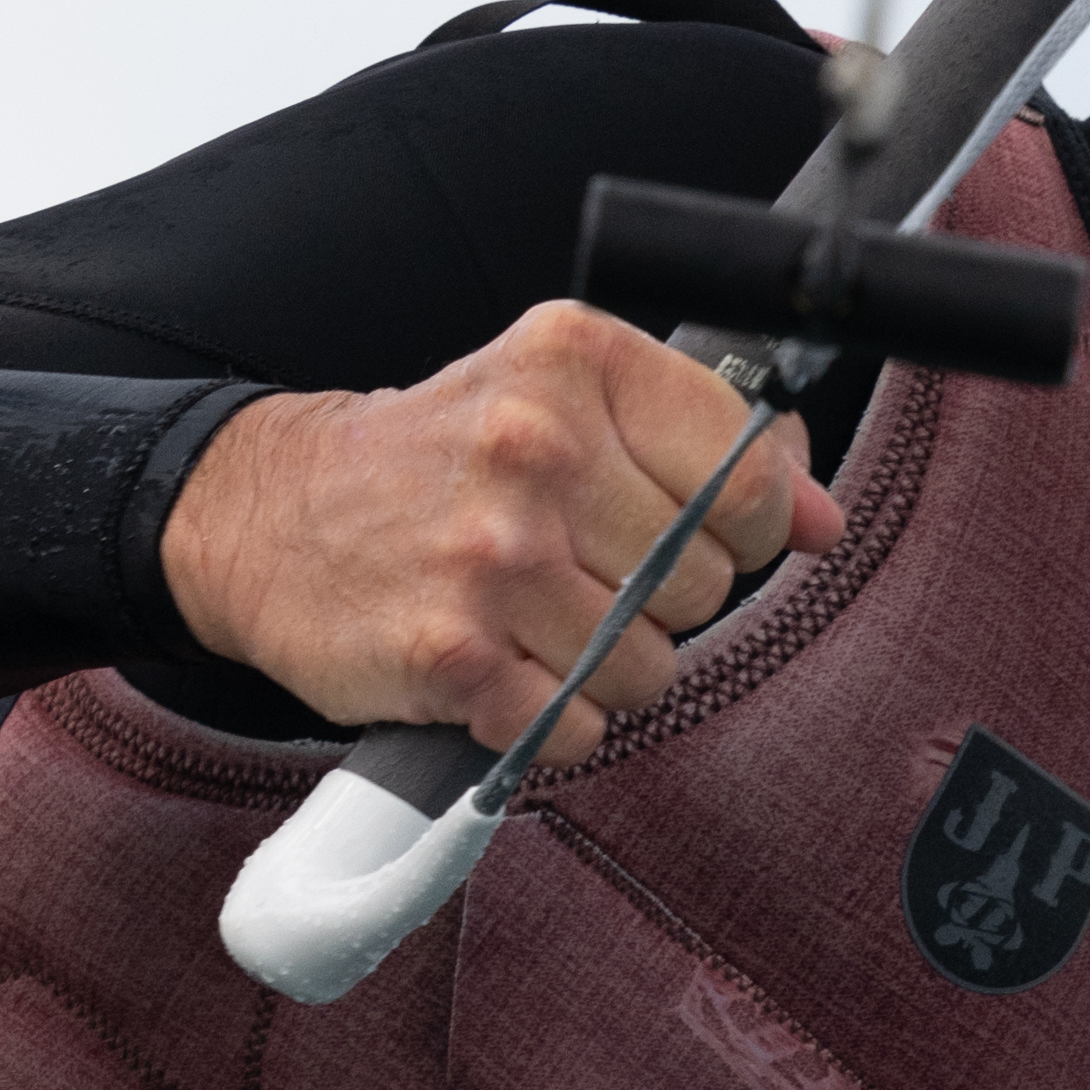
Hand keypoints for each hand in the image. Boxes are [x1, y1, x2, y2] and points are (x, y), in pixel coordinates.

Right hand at [164, 299, 840, 744]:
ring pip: (650, 666)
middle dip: (659, 599)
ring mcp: (495, 556)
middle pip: (704, 582)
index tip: (700, 532)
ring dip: (606, 668)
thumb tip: (821, 518)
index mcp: (575, 364)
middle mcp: (537, 448)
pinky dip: (553, 721)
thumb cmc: (432, 462)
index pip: (749, 475)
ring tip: (537, 621)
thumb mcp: (563, 404)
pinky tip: (505, 670)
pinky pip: (578, 725)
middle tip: (579, 574)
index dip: (745, 526)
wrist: (269, 516)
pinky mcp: (457, 654)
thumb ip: (704, 448)